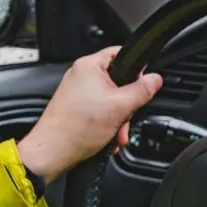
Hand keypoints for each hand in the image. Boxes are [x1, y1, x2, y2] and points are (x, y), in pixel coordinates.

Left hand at [17, 46, 162, 183]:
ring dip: (118, 118)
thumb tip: (155, 79)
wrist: (51, 153)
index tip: (143, 84)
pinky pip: (99, 109)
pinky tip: (108, 137)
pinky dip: (107, 123)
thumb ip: (142, 90)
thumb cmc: (75, 129)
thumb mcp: (121, 107)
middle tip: (126, 117)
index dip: (137, 69)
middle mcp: (80, 75)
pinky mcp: (74, 107)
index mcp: (89, 66)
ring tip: (116, 134)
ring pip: (110, 98)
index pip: (121, 54)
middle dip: (127, 104)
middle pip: (118, 80)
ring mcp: (76, 92)